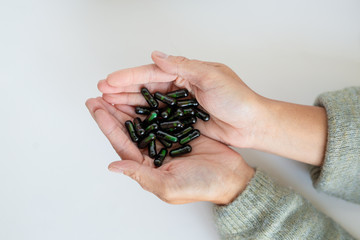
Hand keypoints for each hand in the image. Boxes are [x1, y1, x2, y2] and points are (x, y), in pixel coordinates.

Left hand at [85, 97, 254, 204]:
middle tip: (99, 93)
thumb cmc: (201, 186)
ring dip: (129, 105)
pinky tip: (144, 93)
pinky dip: (151, 104)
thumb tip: (112, 166)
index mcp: (146, 167)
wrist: (230, 177)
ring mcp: (166, 140)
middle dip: (112, 111)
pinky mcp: (180, 130)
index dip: (107, 124)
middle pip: (128, 129)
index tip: (95, 106)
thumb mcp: (168, 185)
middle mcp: (153, 152)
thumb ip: (140, 175)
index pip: (121, 142)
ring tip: (116, 90)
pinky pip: (162, 115)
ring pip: (143, 119)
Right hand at [97, 51, 327, 165]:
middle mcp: (181, 86)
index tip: (109, 81)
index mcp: (187, 72)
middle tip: (100, 93)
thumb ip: (183, 66)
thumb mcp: (212, 77)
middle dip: (123, 89)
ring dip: (128, 103)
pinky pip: (158, 118)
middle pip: (146, 87)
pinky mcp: (183, 120)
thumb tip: (157, 54)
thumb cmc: (238, 99)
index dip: (129, 77)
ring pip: (149, 103)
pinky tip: (129, 119)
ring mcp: (180, 104)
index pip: (152, 72)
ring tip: (107, 105)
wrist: (252, 124)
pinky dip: (143, 118)